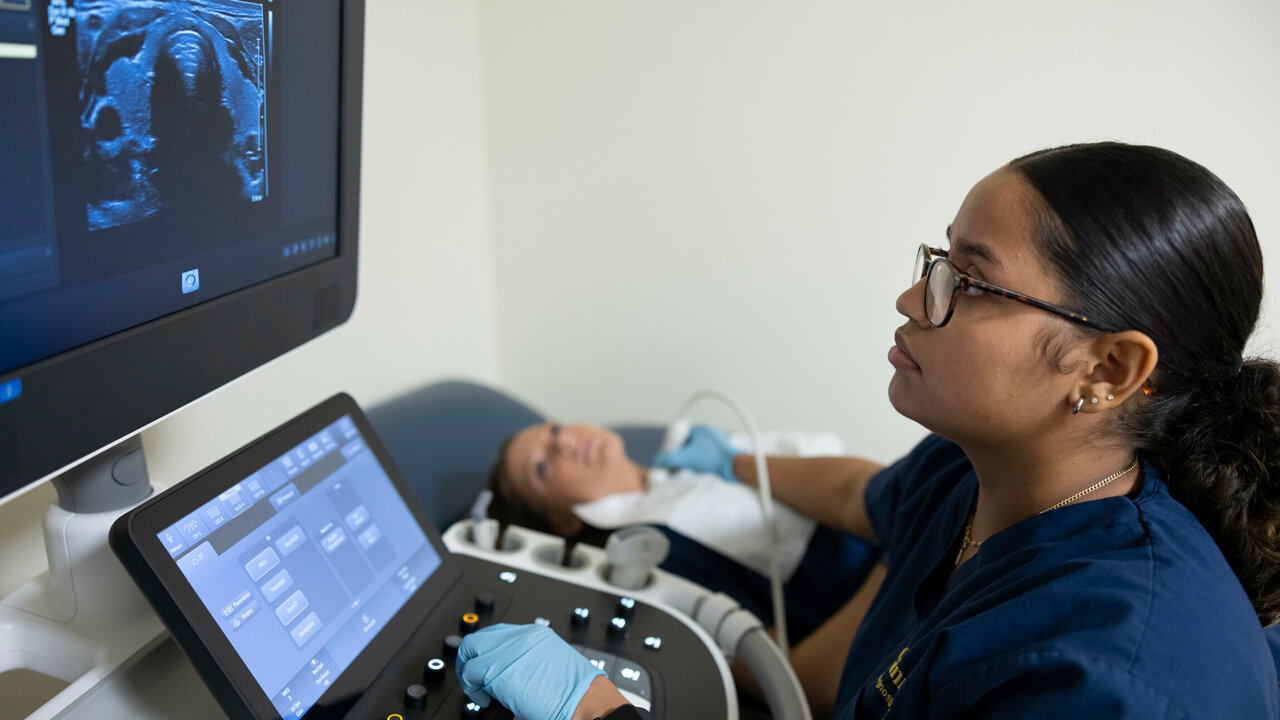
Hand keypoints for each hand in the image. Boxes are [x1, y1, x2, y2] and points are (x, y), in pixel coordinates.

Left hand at [456, 623, 604, 719]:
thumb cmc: (575, 692)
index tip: (486, 666)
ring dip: (469, 670)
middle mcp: (520, 636)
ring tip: (477, 689)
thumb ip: (529, 661)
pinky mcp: (498, 668)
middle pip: (481, 637)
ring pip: (471, 649)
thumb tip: (512, 674)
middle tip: (473, 678)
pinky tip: (483, 700)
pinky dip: (471, 687)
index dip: (488, 651)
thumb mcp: (551, 663)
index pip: (499, 634)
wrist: (585, 701)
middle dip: (471, 658)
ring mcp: (508, 650)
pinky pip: (472, 672)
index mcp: (536, 633)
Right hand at [652, 424, 738, 480]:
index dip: (674, 447)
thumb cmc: (715, 458)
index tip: (671, 457)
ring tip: (691, 469)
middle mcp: (709, 434)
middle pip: (688, 445)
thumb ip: (670, 458)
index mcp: (701, 430)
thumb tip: (657, 460)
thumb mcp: (688, 457)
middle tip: (679, 465)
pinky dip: (701, 465)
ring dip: (692, 461)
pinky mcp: (721, 453)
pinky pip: (706, 458)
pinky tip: (699, 472)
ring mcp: (716, 444)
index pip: (681, 436)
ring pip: (697, 452)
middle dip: (683, 456)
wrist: (735, 467)